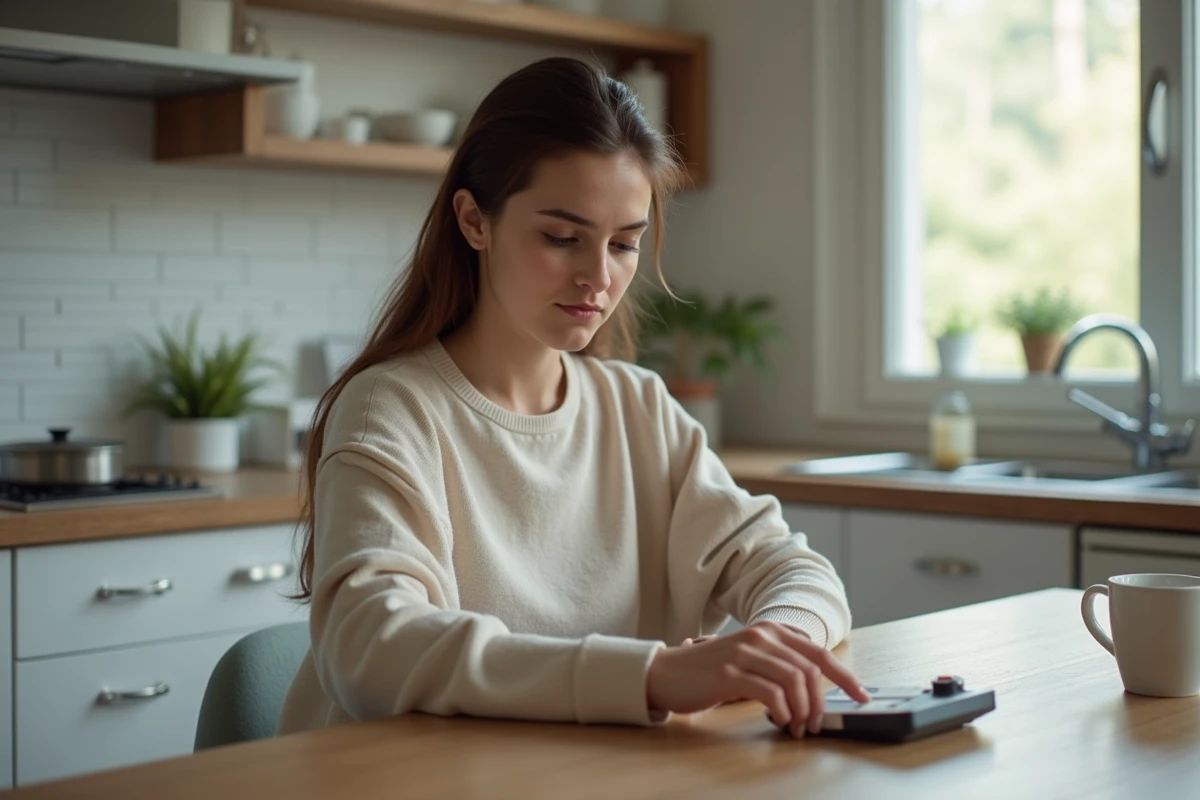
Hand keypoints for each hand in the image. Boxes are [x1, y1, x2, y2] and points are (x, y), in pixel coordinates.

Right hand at [646, 621, 869, 737]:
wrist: (666, 672)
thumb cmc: (709, 672)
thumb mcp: (750, 659)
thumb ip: (778, 664)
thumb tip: (815, 691)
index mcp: (770, 630)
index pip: (819, 653)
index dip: (845, 677)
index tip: (861, 697)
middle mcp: (761, 636)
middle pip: (812, 668)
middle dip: (822, 702)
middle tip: (815, 725)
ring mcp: (744, 652)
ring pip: (796, 680)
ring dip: (804, 710)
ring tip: (797, 728)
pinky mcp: (728, 673)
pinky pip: (771, 693)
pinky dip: (783, 711)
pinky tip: (779, 720)